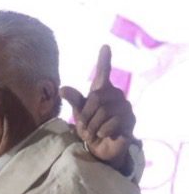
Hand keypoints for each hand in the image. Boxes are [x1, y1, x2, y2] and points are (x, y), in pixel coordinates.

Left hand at [60, 46, 135, 171]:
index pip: (104, 73)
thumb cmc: (90, 126)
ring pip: (105, 111)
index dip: (104, 60)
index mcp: (102, 92)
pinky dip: (102, 131)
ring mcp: (126, 108)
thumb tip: (62, 88)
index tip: (105, 46)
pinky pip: (114, 122)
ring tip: (92, 132)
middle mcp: (117, 96)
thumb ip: (74, 100)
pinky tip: (102, 134)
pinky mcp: (131, 121)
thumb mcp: (79, 113)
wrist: (101, 147)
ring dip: (93, 125)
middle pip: (97, 98)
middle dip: (86, 114)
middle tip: (83, 126)